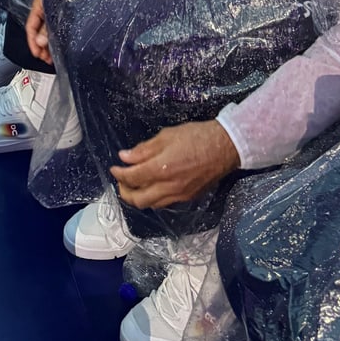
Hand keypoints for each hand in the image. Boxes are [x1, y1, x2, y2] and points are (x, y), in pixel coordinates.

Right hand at [25, 0, 52, 64]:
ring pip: (48, 32)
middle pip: (39, 31)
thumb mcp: (56, 16)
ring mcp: (55, 12)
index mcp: (40, 3)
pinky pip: (56, 31)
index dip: (32, 41)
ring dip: (48, 46)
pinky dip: (56, 41)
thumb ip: (46, 30)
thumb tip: (39, 42)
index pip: (30, 25)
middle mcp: (45, 8)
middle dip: (41, 47)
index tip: (37, 54)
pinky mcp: (64, 17)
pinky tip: (58, 51)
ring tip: (51, 58)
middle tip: (45, 58)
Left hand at [110, 121, 239, 209]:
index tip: (114, 167)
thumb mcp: (167, 136)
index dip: (119, 174)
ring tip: (134, 184)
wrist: (225, 147)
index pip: (132, 178)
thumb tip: (124, 157)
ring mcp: (179, 195)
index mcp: (162, 169)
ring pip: (151, 205)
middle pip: (138, 200)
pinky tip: (152, 186)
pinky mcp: (188, 198)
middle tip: (121, 180)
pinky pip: (164, 203)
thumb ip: (144, 149)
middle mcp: (169, 187)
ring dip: (138, 197)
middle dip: (125, 192)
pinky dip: (153, 197)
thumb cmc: (196, 136)